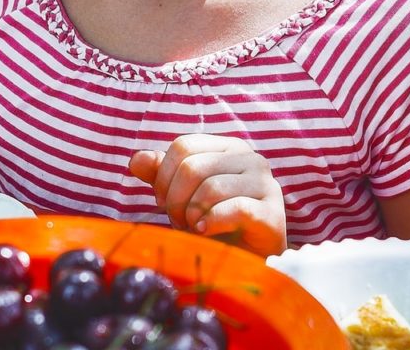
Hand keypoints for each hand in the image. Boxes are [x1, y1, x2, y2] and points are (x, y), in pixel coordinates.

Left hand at [128, 134, 286, 256]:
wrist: (247, 263)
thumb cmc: (212, 225)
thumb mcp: (181, 196)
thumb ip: (160, 174)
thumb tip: (137, 159)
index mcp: (228, 148)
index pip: (183, 145)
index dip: (164, 176)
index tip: (163, 203)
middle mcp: (251, 159)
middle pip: (193, 167)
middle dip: (175, 200)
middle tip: (178, 221)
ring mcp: (266, 185)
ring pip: (211, 188)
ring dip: (192, 215)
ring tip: (193, 229)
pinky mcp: (273, 214)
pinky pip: (236, 209)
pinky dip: (212, 223)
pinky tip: (204, 232)